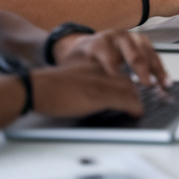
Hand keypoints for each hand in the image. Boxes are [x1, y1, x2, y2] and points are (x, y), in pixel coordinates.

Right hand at [29, 61, 144, 118]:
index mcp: (92, 66)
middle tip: (142, 102)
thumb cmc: (48, 88)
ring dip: (137, 100)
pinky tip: (136, 112)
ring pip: (130, 89)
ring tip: (139, 109)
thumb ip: (85, 83)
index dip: (129, 83)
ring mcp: (101, 82)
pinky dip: (133, 107)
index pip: (118, 73)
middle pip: (127, 80)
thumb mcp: (72, 80)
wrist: (37, 88)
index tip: (136, 91)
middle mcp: (100, 71)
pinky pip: (125, 100)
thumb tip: (91, 97)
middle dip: (137, 92)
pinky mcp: (100, 95)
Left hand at [51, 29, 168, 88]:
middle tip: (146, 84)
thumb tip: (89, 92)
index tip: (122, 85)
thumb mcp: (76, 67)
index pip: (109, 56)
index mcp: (99, 42)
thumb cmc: (80, 60)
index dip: (115, 71)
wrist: (84, 47)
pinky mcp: (141, 42)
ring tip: (162, 84)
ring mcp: (131, 37)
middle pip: (132, 51)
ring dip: (156, 69)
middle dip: (141, 69)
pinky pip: (153, 54)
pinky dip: (160, 69)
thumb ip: (84, 75)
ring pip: (146, 51)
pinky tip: (165, 80)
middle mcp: (117, 36)